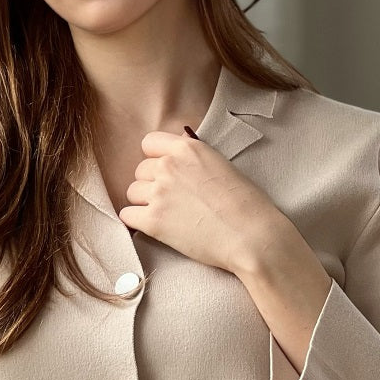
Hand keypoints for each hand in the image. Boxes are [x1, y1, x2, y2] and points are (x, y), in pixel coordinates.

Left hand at [117, 129, 282, 273]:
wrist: (251, 236)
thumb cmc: (246, 203)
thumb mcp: (221, 164)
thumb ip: (193, 156)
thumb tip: (177, 146)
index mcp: (186, 148)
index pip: (149, 143)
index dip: (156, 158)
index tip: (166, 171)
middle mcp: (168, 166)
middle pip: (140, 170)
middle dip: (151, 183)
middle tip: (173, 199)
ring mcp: (159, 193)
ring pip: (132, 192)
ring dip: (144, 202)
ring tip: (168, 214)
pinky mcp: (153, 221)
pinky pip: (127, 215)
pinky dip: (137, 221)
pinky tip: (154, 226)